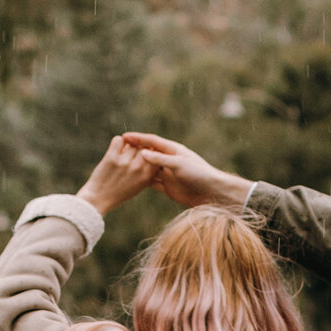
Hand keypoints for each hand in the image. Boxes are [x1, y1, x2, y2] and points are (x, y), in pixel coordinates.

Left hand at [75, 135, 157, 215]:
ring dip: (127, 145)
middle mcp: (137, 168)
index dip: (149, 152)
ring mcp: (124, 163)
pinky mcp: (111, 158)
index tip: (143, 155)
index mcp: (146, 176)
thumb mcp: (139, 185)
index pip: (155, 154)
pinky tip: (115, 150)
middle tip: (130, 155)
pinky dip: (117, 142)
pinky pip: (118, 140)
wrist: (99, 198)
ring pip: (132, 142)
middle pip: (143, 147)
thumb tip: (151, 150)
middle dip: (138, 148)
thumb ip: (148, 170)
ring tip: (122, 154)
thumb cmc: (120, 191)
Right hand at [121, 131, 252, 208]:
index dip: (138, 138)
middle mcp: (170, 160)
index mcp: (174, 150)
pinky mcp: (168, 187)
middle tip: (119, 149)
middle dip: (134, 151)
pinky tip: (130, 180)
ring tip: (121, 165)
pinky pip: (152, 182)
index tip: (124, 136)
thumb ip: (160, 160)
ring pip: (148, 168)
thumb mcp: (179, 165)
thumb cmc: (199, 175)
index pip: (152, 141)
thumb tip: (142, 153)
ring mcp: (169, 174)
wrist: (212, 194)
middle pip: (149, 154)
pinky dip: (142, 180)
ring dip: (137, 167)